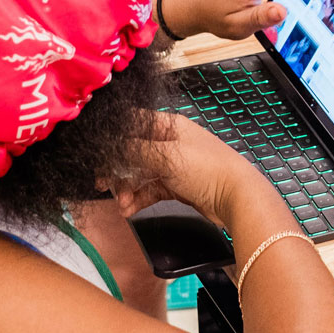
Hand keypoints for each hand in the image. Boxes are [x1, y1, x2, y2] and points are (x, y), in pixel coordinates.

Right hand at [110, 113, 280, 230]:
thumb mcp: (166, 156)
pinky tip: (130, 209)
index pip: (133, 124)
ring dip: (127, 188)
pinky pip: (150, 189)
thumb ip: (134, 150)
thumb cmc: (208, 169)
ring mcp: (174, 164)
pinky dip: (139, 198)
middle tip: (102, 183)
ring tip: (123, 204)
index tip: (97, 153)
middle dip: (117, 169)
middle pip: (133, 151)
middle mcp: (170, 142)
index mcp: (169, 126)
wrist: (236, 197)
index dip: (113, 138)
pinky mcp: (177, 185)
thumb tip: (109, 144)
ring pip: (140, 173)